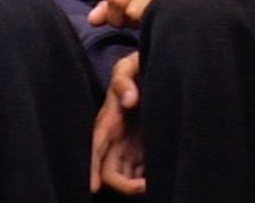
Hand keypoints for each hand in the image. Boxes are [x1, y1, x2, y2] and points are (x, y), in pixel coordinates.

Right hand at [91, 53, 146, 194]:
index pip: (96, 148)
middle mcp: (115, 138)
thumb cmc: (135, 68)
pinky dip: (148, 179)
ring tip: (158, 185)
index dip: (92, 168)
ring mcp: (129, 145)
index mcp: (108, 120)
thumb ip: (125, 80)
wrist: (148, 71)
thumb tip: (130, 100)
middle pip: (110, 173)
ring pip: (126, 176)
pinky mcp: (143, 149)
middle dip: (124, 185)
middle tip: (145, 186)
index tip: (94, 187)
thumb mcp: (128, 67)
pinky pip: (141, 172)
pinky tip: (162, 180)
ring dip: (136, 186)